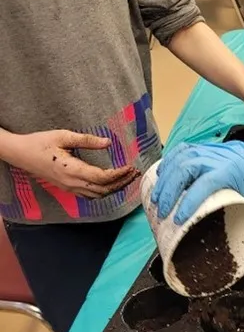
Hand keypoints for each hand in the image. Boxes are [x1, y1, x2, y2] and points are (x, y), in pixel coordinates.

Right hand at [4, 131, 137, 197]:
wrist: (20, 154)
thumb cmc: (40, 142)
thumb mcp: (63, 136)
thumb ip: (86, 140)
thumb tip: (107, 142)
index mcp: (72, 170)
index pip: (102, 178)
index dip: (119, 175)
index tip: (131, 167)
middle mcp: (72, 183)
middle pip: (103, 189)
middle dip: (122, 182)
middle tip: (135, 172)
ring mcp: (70, 188)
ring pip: (98, 194)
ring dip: (115, 188)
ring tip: (128, 177)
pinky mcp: (68, 188)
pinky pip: (90, 194)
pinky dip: (104, 191)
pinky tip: (112, 184)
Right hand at [151, 120, 243, 223]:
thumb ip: (237, 211)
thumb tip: (221, 230)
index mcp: (231, 170)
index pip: (204, 185)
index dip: (189, 202)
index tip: (178, 219)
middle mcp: (216, 158)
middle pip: (185, 169)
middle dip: (169, 191)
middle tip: (161, 211)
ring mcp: (208, 150)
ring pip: (179, 159)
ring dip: (164, 179)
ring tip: (156, 198)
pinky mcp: (203, 148)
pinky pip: (180, 151)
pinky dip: (168, 163)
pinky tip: (160, 176)